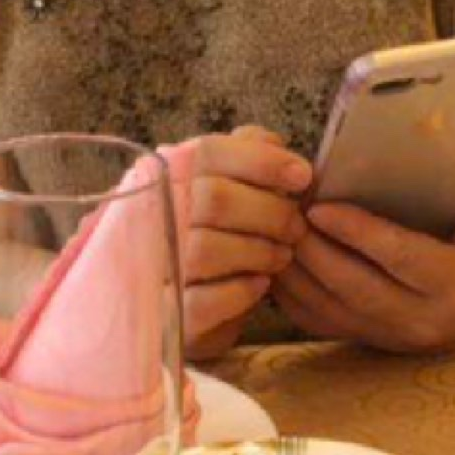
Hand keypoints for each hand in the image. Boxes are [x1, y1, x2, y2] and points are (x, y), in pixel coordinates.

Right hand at [179, 125, 310, 356]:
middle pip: (216, 200)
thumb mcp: (219, 181)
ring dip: (261, 252)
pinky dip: (244, 290)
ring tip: (280, 255)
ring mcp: (156, 263)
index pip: (209, 152)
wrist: (166, 295)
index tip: (302, 176)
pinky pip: (209, 299)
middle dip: (271, 213)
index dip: (262, 161)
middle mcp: (152, 213)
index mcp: (165, 173)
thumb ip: (244, 154)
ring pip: (210, 249)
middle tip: (295, 226)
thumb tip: (276, 145)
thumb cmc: (205, 228)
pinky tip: (259, 283)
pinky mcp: (167, 309)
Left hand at [272, 128, 454, 353]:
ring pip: (327, 309)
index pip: (402, 259)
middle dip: (312, 249)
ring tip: (268, 225)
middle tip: (280, 208)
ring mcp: (389, 338)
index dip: (359, 233)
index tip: (320, 205)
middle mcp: (421, 321)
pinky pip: (316, 322)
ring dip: (293, 270)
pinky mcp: (364, 341)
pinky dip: (289, 293)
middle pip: (354, 288)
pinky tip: (271, 257)